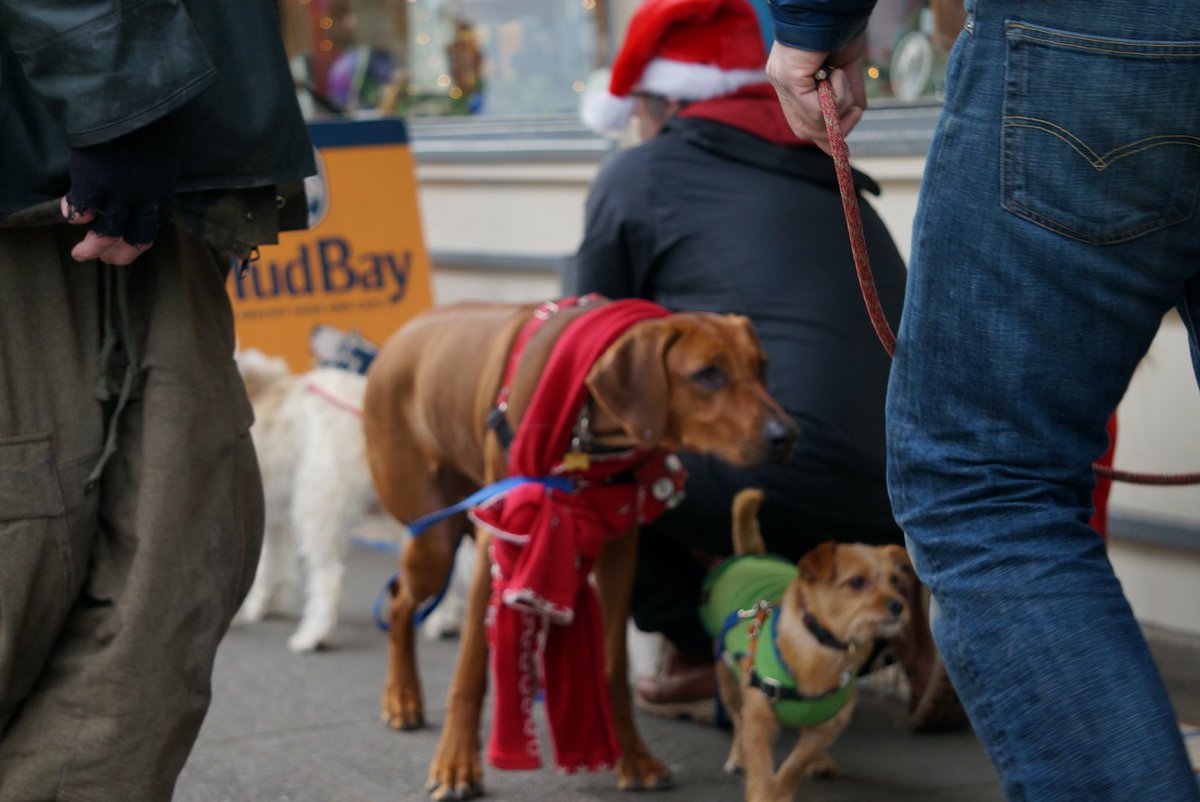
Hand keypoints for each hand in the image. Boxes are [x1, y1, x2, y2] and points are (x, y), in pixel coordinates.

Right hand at [61, 116, 179, 265]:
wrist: (130, 97)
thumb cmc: (148, 114)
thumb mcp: (163, 145)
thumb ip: (154, 164)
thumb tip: (149, 170)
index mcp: (163, 187)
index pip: (156, 222)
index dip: (140, 235)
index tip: (130, 239)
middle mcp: (145, 196)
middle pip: (137, 239)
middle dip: (122, 254)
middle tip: (107, 259)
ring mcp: (119, 191)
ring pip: (108, 233)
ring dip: (93, 248)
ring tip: (81, 254)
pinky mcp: (93, 181)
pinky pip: (82, 210)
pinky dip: (75, 216)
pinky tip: (70, 217)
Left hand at [766, 35, 867, 155]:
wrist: (837, 3)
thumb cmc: (842, 26)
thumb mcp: (848, 66)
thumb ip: (850, 91)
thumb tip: (858, 113)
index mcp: (793, 79)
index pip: (801, 122)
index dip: (823, 140)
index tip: (843, 153)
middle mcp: (783, 82)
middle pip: (804, 130)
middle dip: (836, 130)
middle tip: (855, 112)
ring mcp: (783, 80)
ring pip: (812, 123)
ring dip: (840, 108)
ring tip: (843, 80)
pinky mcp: (788, 77)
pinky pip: (816, 110)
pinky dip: (837, 96)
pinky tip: (836, 73)